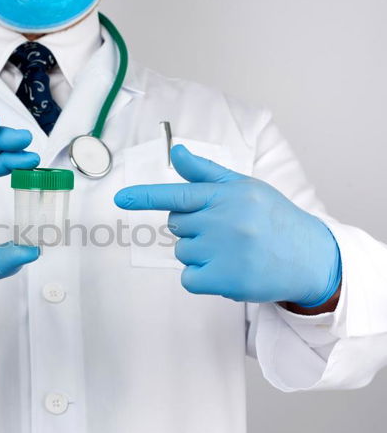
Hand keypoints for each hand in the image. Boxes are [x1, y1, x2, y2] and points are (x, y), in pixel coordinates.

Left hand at [114, 145, 340, 305]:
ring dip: (199, 254)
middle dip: (193, 228)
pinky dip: (202, 278)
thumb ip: (206, 173)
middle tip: (225, 232)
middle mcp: (226, 220)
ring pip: (182, 252)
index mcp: (228, 194)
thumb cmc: (273, 219)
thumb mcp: (245, 188)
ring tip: (232, 252)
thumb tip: (177, 152)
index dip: (146, 197)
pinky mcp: (226, 279)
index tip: (120, 199)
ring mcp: (226, 251)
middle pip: (176, 225)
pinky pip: (189, 279)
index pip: (179, 194)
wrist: (310, 258)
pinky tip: (227, 271)